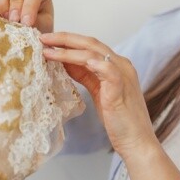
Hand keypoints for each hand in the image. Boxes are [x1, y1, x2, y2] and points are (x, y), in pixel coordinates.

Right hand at [0, 0, 53, 32]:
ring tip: (6, 19)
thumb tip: (23, 24)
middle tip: (15, 19)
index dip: (30, 6)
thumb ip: (36, 21)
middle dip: (15, 0)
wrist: (31, 31)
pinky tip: (0, 24)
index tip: (27, 23)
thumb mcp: (45, 24)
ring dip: (1, 2)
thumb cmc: (42, 23)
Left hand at [40, 31, 158, 159]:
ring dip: (68, 50)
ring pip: (93, 53)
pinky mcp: (121, 87)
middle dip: (65, 39)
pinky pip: (106, 69)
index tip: (48, 41)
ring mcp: (122, 74)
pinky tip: (71, 60)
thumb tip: (65, 63)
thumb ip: (85, 75)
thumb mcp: (98, 92)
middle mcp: (121, 64)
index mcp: (116, 65)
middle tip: (43, 38)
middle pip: (90, 43)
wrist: (136, 141)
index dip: (68, 41)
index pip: (89, 46)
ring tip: (48, 50)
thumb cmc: (117, 119)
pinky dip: (91, 62)